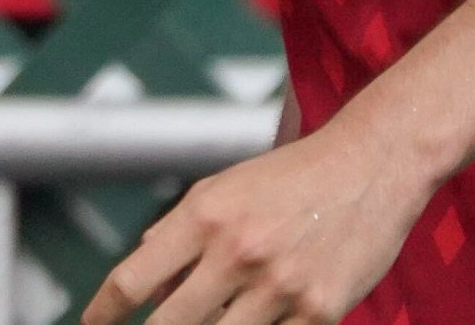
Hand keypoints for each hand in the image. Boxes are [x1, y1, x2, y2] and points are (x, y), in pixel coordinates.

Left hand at [82, 111, 441, 323]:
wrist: (372, 165)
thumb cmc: (290, 178)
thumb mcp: (224, 188)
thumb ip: (179, 232)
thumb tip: (145, 281)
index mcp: (204, 215)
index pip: (132, 279)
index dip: (103, 311)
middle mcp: (236, 251)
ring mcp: (279, 286)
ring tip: (209, 320)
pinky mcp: (320, 311)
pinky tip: (260, 321)